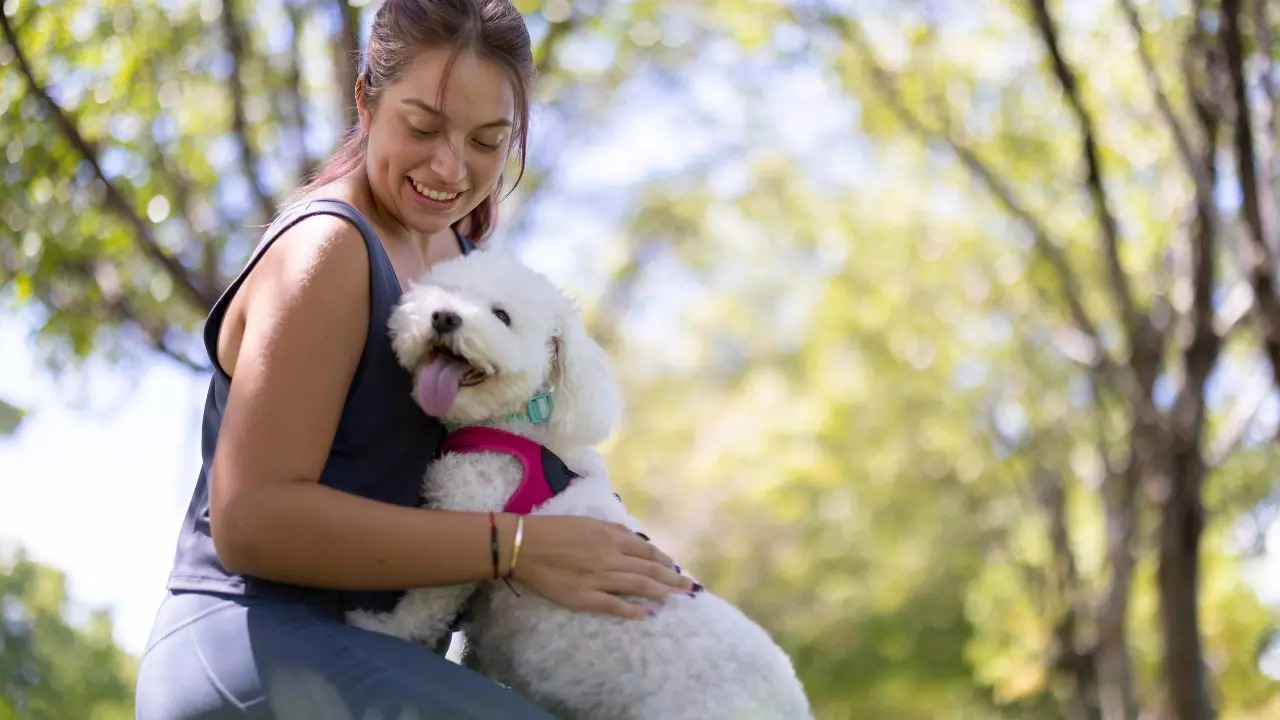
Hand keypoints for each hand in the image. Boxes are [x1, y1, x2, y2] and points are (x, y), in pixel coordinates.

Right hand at [509, 514, 693, 619]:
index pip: (646, 550)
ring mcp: (599, 578)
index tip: (676, 568)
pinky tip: (645, 614)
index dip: (664, 560)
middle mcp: (610, 556)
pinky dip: (631, 610)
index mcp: (610, 536)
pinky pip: (613, 605)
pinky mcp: (585, 597)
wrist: (524, 545)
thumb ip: (613, 530)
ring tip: (673, 598)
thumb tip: (635, 538)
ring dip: (659, 592)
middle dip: (672, 579)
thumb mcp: (587, 521)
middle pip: (648, 569)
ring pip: (637, 586)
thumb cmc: (553, 529)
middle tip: (689, 588)